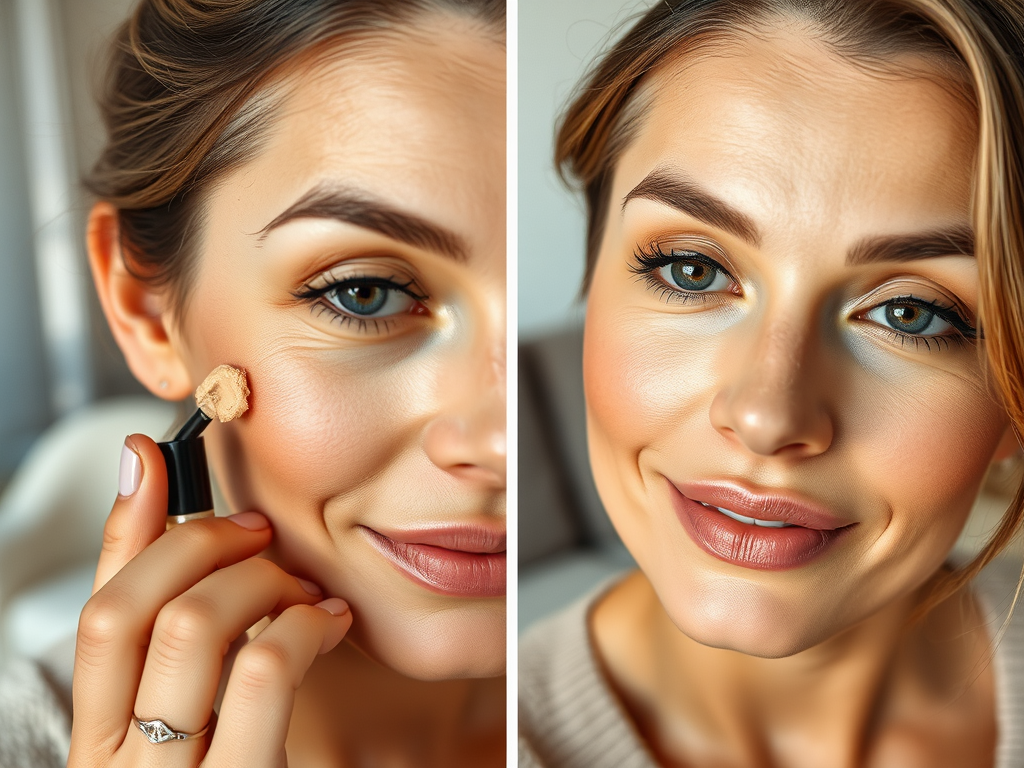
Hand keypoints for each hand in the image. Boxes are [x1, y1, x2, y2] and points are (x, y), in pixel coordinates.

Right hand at [68, 434, 351, 766]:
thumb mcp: (188, 722)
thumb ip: (175, 637)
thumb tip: (154, 498)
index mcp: (100, 746)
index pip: (97, 612)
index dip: (126, 524)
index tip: (154, 456)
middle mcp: (120, 767)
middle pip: (139, 608)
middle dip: (206, 545)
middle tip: (258, 534)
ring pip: (197, 627)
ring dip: (261, 581)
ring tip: (299, 590)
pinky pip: (262, 671)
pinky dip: (301, 623)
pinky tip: (326, 623)